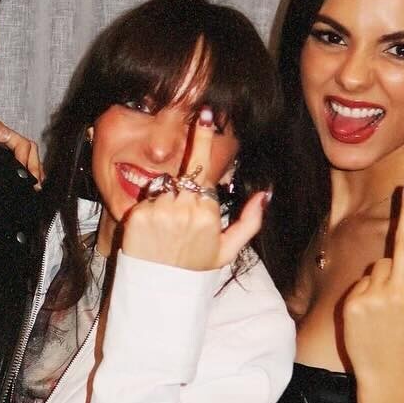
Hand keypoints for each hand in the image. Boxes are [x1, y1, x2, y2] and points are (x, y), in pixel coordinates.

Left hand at [119, 119, 267, 270]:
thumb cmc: (194, 269)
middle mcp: (185, 207)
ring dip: (164, 203)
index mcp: (208, 211)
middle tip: (181, 200)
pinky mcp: (138, 216)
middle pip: (183, 178)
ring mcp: (160, 211)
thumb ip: (250, 222)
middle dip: (181, 189)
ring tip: (164, 232)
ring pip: (162, 189)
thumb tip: (265, 194)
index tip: (205, 112)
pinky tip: (150, 234)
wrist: (160, 290)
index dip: (202, 142)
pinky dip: (146, 212)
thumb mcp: (227, 250)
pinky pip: (144, 201)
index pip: (203, 171)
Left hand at [341, 183, 403, 382]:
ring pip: (380, 266)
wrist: (388, 377)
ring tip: (389, 311)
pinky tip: (373, 316)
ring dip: (386, 278)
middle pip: (401, 250)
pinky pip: (363, 281)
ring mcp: (372, 296)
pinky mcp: (353, 303)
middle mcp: (398, 290)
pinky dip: (369, 291)